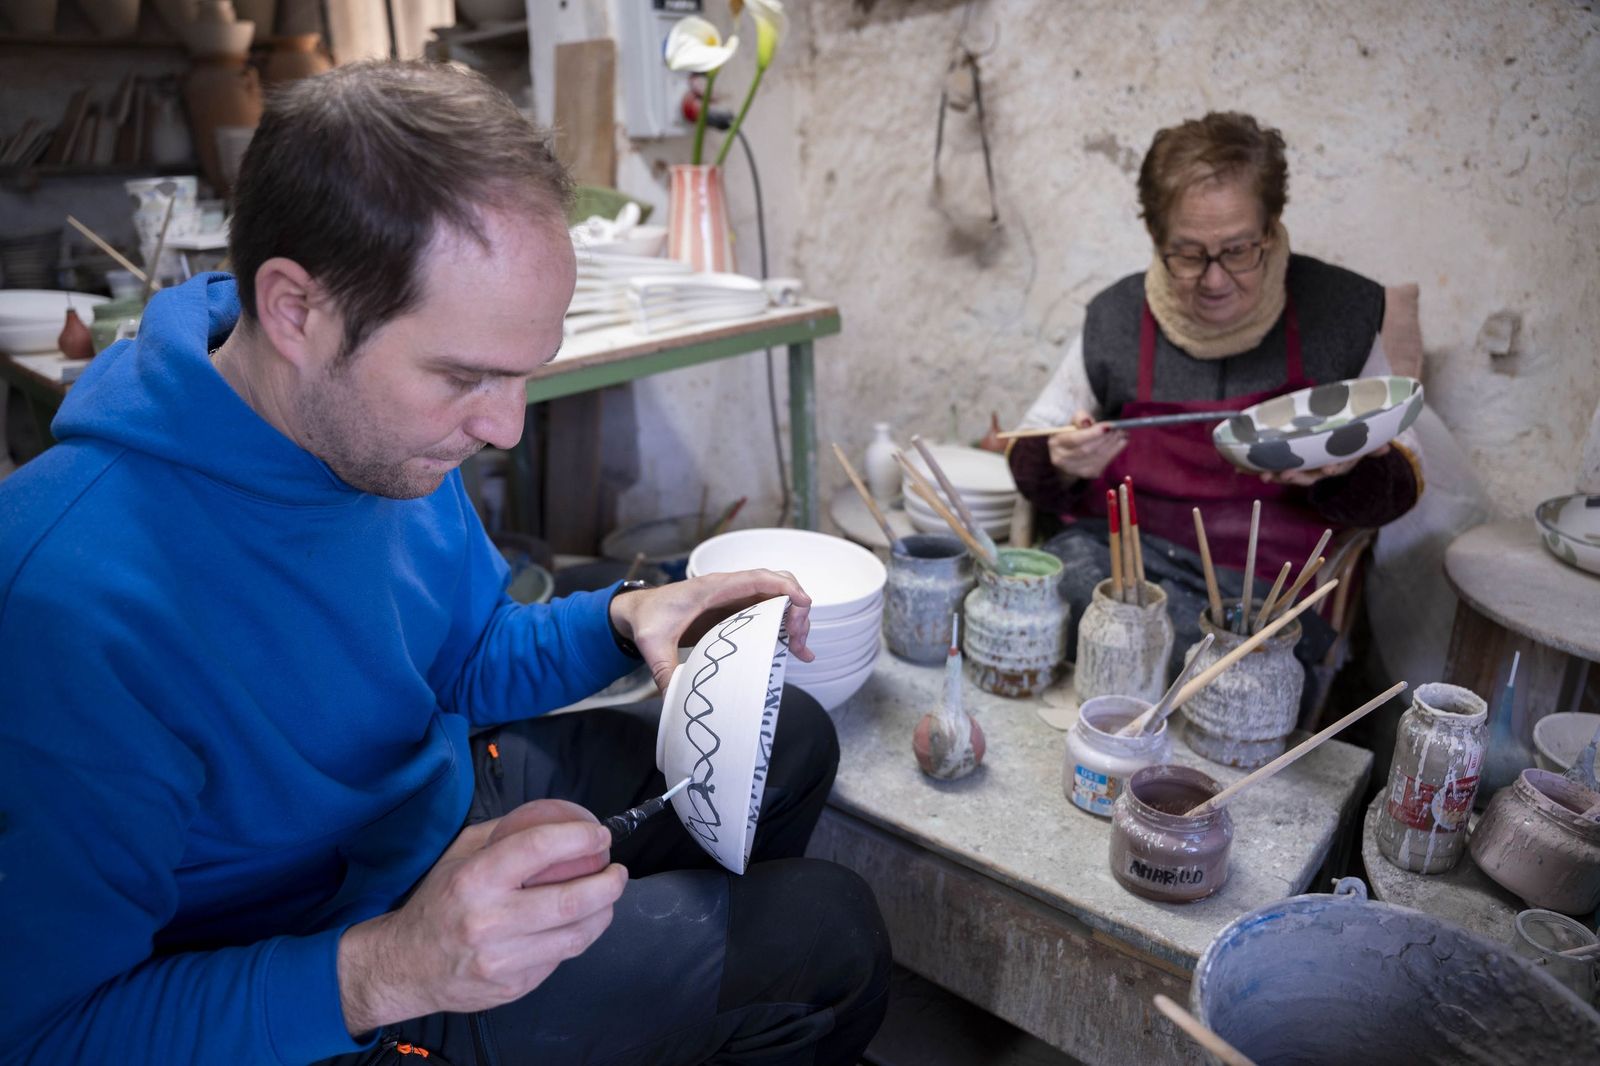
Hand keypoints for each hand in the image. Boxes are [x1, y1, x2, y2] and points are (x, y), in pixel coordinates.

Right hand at [336, 803, 625, 1034]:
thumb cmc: (436, 904)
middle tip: (617, 870)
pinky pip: (560, 959)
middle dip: (608, 883)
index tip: (600, 835)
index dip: (579, 838)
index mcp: (474, 880)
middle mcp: (489, 921)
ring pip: (576, 936)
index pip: (538, 848)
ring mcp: (502, 960)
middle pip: (570, 900)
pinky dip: (576, 938)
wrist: (404, 967)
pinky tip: (580, 923)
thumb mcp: (458, 856)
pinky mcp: (513, 987)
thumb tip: (554, 818)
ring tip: (607, 897)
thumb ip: (503, 834)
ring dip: (603, 913)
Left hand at [609, 569, 813, 692]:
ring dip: (793, 621)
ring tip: (801, 651)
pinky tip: (797, 651)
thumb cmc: (647, 619)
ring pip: (777, 600)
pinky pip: (768, 613)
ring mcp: (735, 600)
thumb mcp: (652, 645)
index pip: (757, 578)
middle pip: (777, 587)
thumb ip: (664, 670)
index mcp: (712, 588)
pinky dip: (784, 628)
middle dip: (795, 610)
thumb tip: (673, 700)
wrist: (638, 612)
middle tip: (797, 641)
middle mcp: (729, 589)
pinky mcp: (735, 612)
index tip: (804, 603)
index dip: (785, 586)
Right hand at [1047, 410, 1126, 480]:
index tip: (1108, 426)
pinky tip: (1121, 443)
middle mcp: (1062, 459)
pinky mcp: (1088, 474)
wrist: (1073, 447)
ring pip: (1097, 458)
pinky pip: (1103, 463)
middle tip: (1119, 429)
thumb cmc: (1074, 431)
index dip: (1092, 433)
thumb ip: (1080, 418)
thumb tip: (1088, 422)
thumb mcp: (1074, 420)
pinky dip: (1114, 452)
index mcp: (1056, 443)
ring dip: (1112, 445)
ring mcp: (1074, 469)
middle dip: (1105, 439)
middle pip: (1087, 450)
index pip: (1074, 440)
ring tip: (1122, 434)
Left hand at [1258, 444, 1388, 486]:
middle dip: (1294, 475)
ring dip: (1273, 474)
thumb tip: (1386, 447)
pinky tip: (1240, 468)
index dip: (1331, 466)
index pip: (1332, 467)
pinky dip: (1254, 467)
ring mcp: (1298, 467)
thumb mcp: (1361, 443)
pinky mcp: (1282, 462)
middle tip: (1285, 474)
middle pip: (1305, 474)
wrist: (1332, 449)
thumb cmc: (1346, 443)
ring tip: (1262, 475)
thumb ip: (1372, 445)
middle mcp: (1315, 469)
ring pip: (1285, 472)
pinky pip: (1268, 465)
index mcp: (1333, 463)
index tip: (1329, 466)